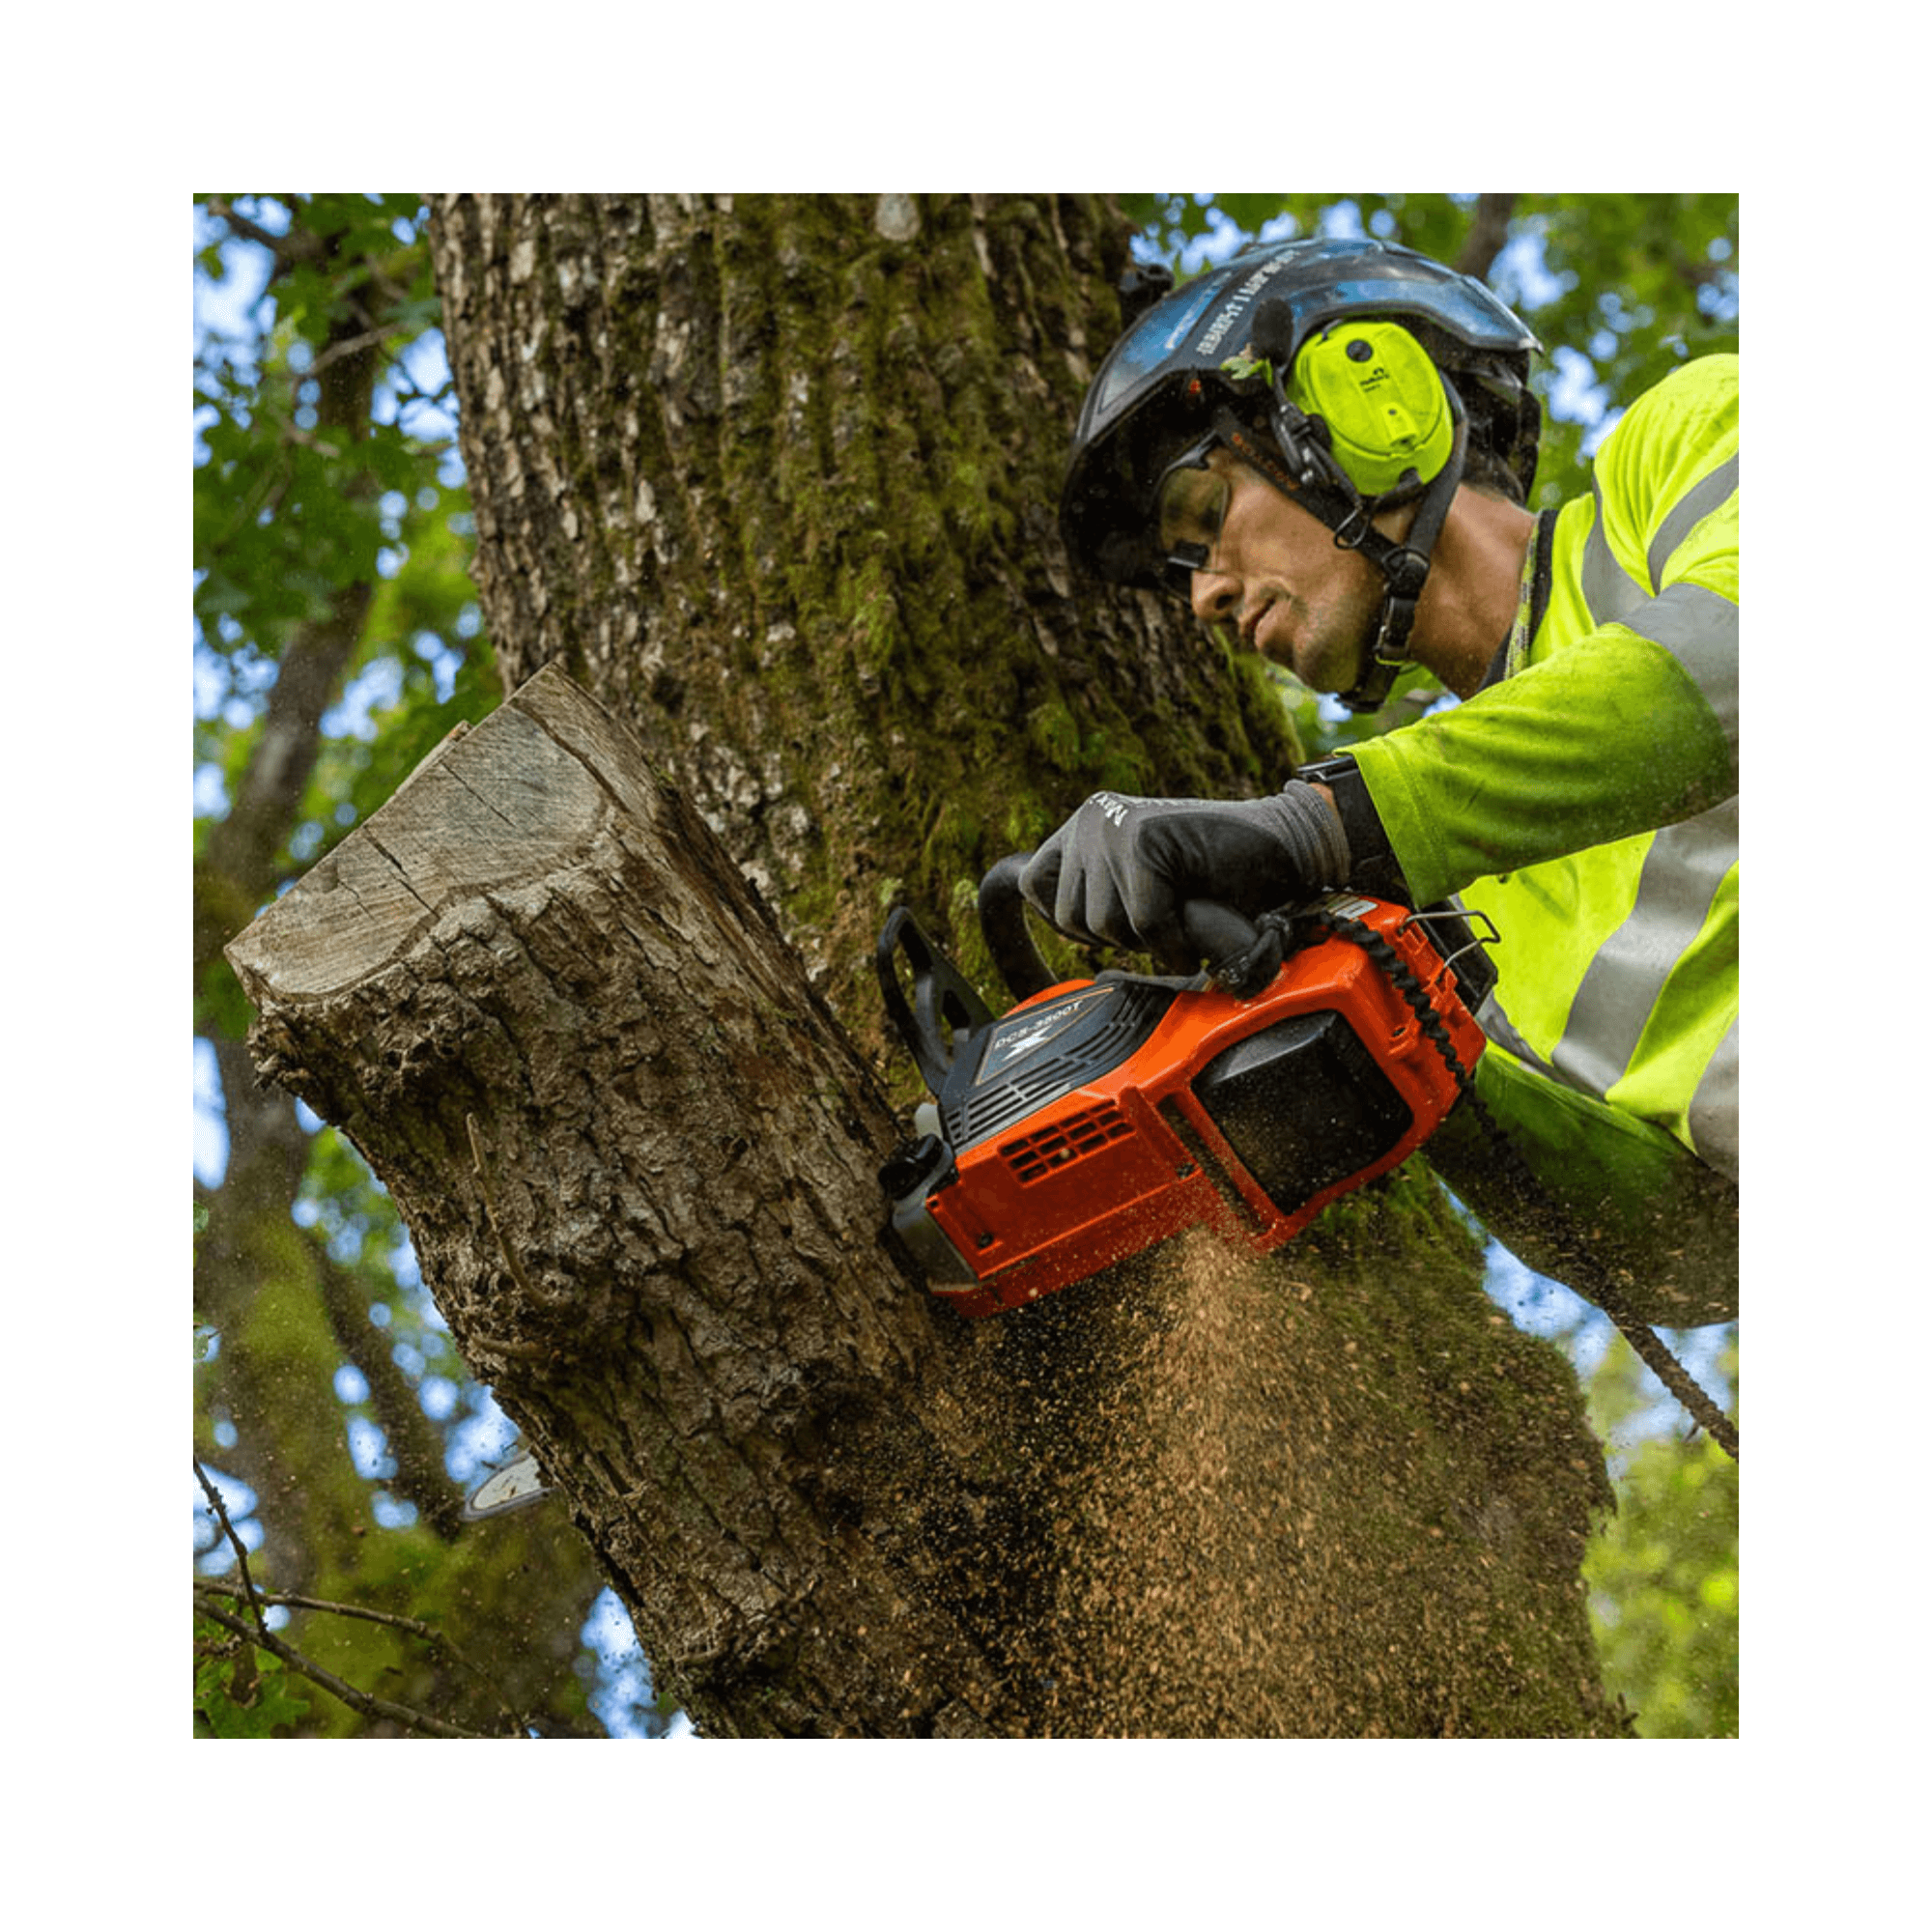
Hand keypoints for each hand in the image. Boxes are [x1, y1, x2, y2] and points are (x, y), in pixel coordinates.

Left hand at [1019, 785, 1349, 971]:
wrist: (1288, 851)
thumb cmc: (1224, 881)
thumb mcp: (1141, 888)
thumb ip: (1097, 898)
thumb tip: (1044, 927)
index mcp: (1085, 824)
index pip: (1034, 885)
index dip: (1075, 923)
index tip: (1123, 923)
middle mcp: (1092, 817)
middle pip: (1067, 917)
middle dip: (1120, 936)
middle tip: (1168, 914)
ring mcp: (1114, 825)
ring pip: (1102, 925)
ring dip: (1150, 939)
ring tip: (1184, 913)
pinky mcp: (1144, 839)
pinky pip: (1143, 923)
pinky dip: (1175, 941)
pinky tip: (1197, 924)